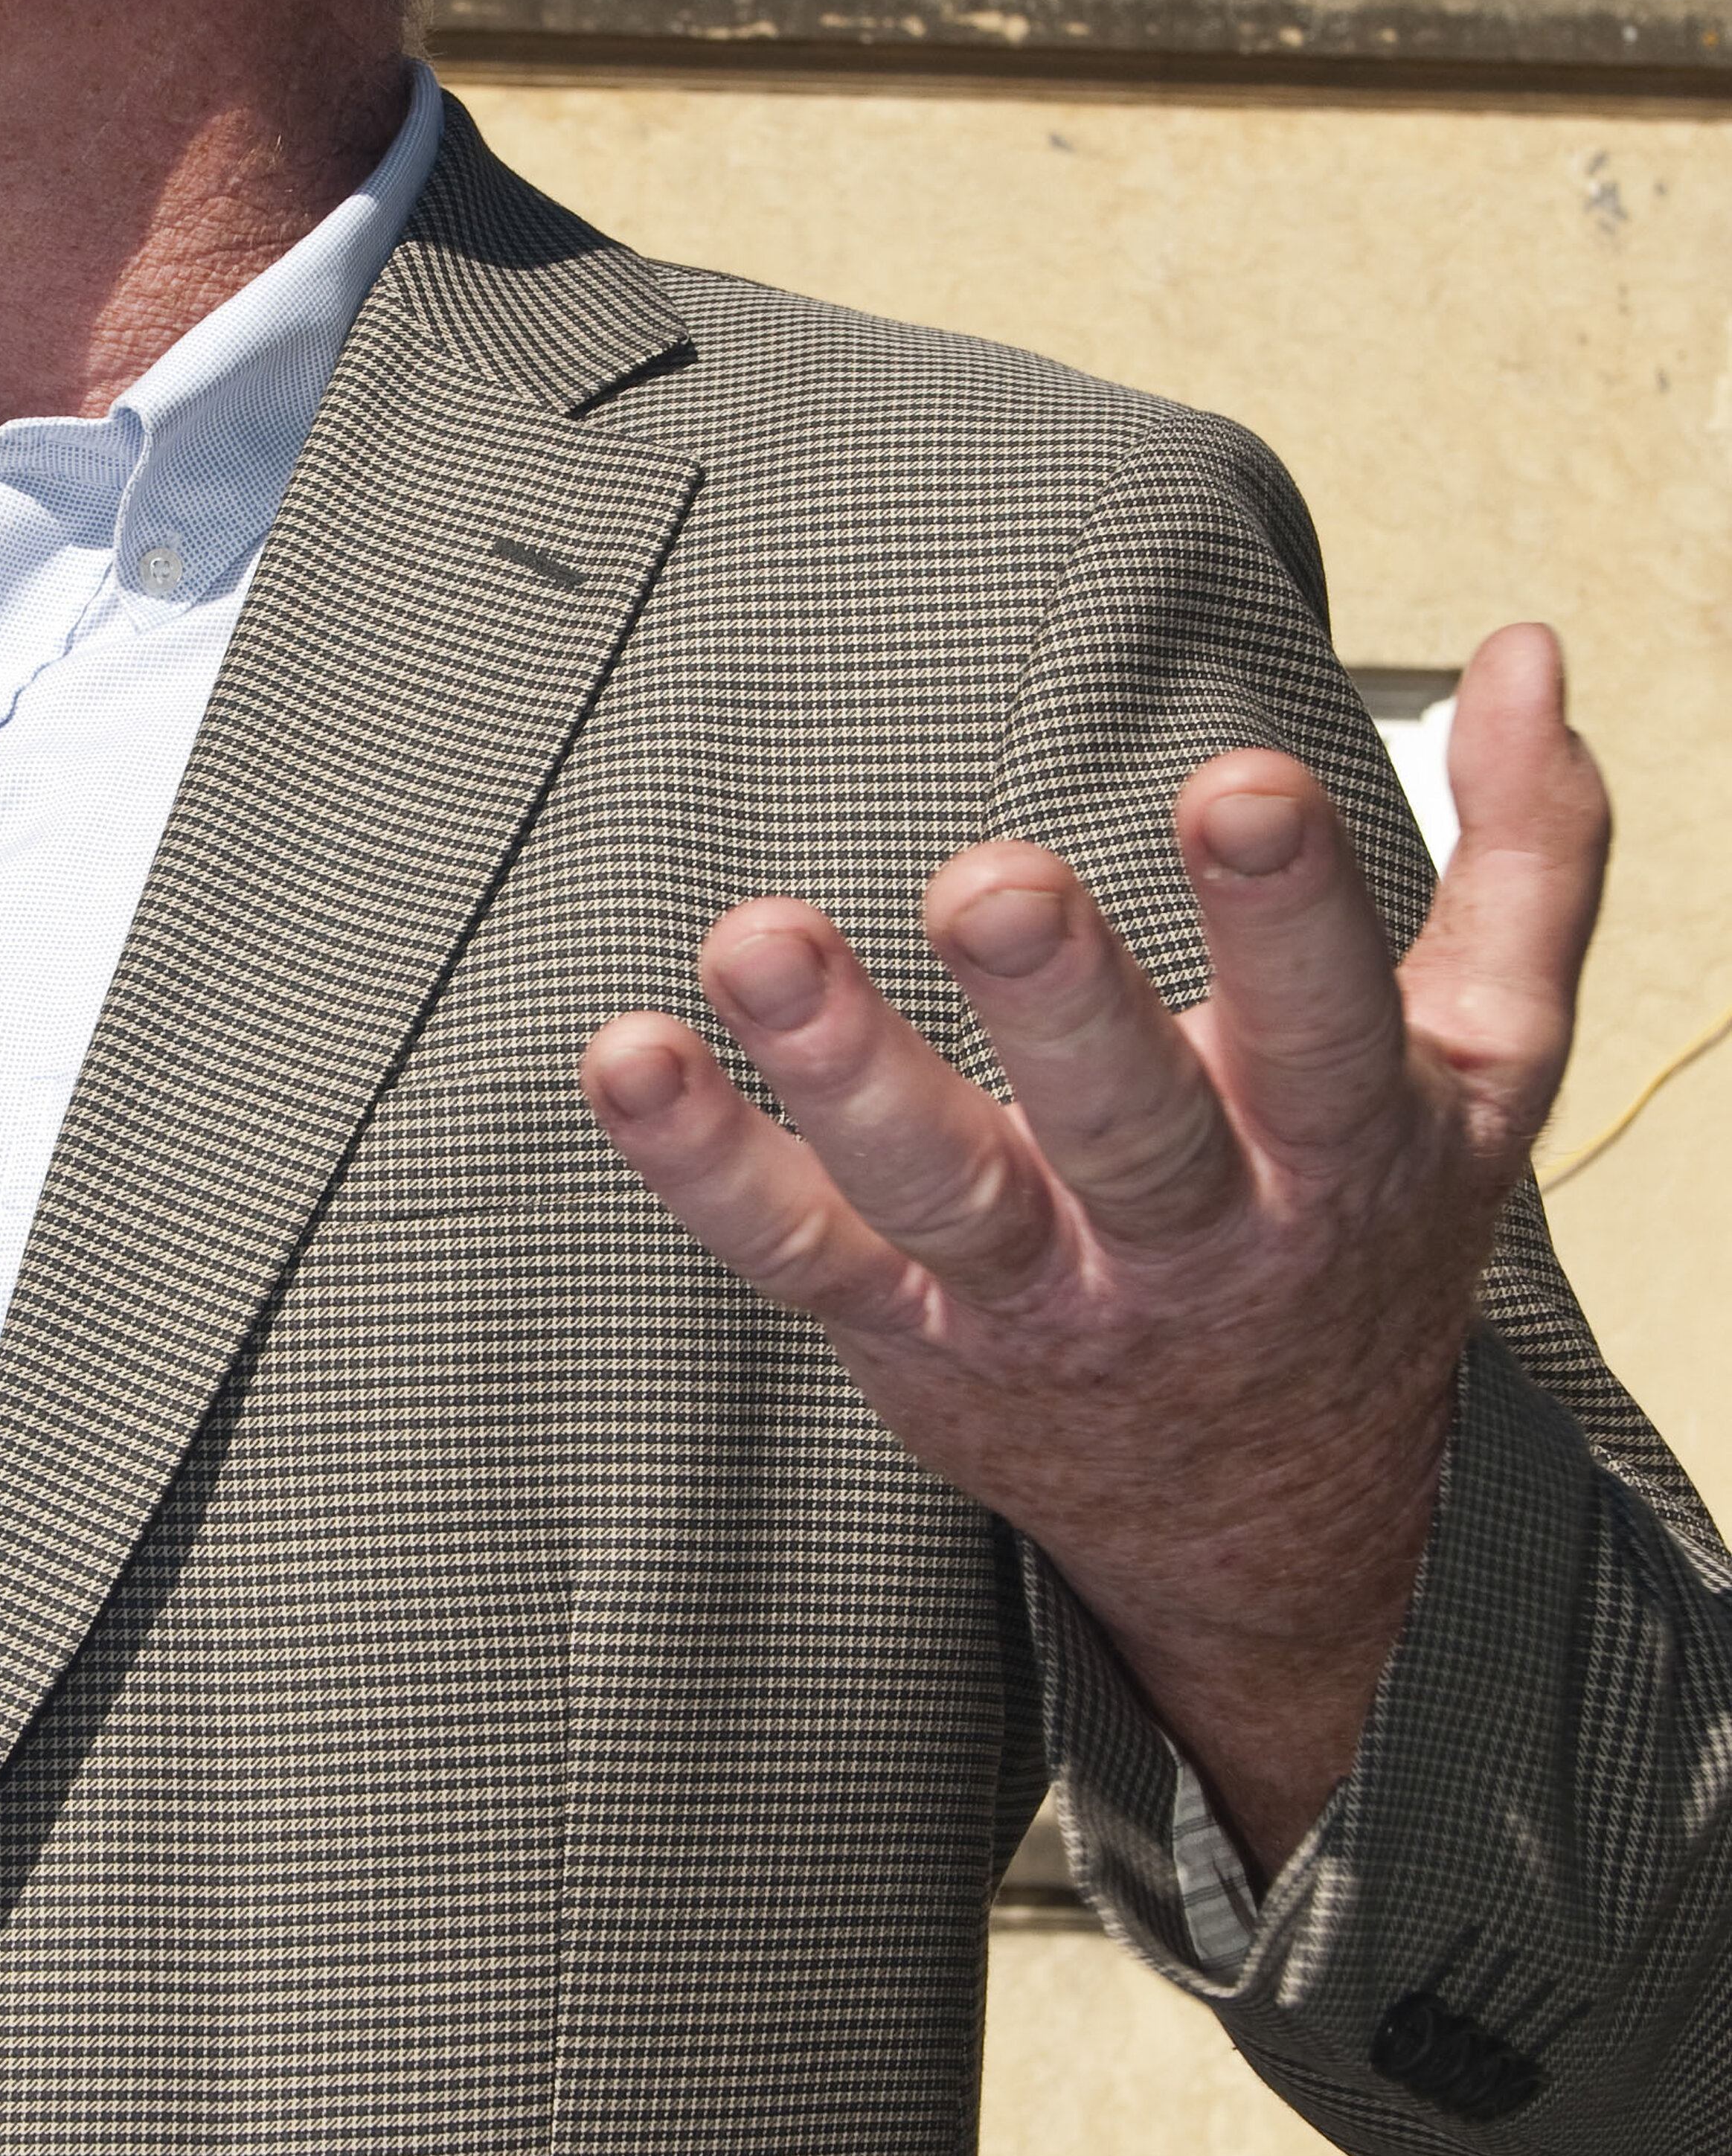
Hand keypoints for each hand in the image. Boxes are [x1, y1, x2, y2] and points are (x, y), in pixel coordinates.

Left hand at [579, 626, 1607, 1875]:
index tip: (1241, 786)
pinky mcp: (909, 1335)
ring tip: (757, 941)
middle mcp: (1192, 1235)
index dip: (1288, 914)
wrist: (1278, 1508)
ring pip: (940, 1194)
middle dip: (1062, 1005)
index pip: (1327, 1026)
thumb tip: (1528, 647)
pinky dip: (704, 1164)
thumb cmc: (1366, 1227)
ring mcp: (1041, 1294)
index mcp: (1341, 1146)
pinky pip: (796, 1251)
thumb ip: (1527, 854)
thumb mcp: (1492, 1063)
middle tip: (991, 881)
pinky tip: (627, 1059)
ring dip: (841, 1070)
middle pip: (1128, 1125)